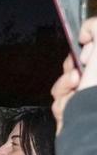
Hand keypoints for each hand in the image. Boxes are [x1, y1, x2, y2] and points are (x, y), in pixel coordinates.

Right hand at [51, 16, 96, 131]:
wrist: (87, 126)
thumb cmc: (96, 91)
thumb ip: (96, 27)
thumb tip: (87, 29)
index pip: (93, 45)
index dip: (88, 43)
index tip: (87, 48)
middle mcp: (96, 83)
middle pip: (78, 63)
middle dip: (72, 66)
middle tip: (78, 71)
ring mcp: (90, 97)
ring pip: (66, 82)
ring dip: (65, 85)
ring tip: (74, 90)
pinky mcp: (79, 112)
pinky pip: (62, 99)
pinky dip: (63, 101)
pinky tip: (69, 106)